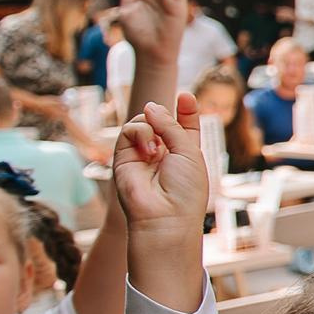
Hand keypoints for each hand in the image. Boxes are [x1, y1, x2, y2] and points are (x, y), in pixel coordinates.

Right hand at [113, 95, 210, 232]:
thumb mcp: (189, 151)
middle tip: (168, 127)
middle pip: (161, 119)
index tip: (186, 96)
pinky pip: (128, 130)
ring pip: (142, 121)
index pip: (184, 124)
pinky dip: (140, 133)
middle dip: (165, 115)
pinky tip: (148, 151)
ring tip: (157, 149)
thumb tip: (149, 106)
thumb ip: (171, 125)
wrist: (164, 216)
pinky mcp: (123, 157)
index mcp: (185, 152)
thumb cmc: (185, 188)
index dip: (186, 109)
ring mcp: (142, 154)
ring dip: (151, 126)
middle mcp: (163, 152)